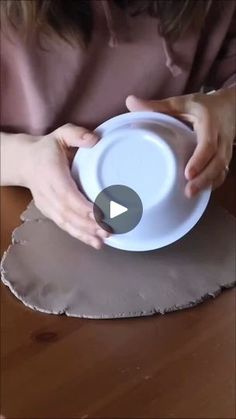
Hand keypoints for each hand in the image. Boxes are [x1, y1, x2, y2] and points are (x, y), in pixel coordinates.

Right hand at [22, 123, 109, 248]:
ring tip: (102, 241)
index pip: (67, 194)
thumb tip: (95, 140)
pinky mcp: (49, 212)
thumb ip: (77, 134)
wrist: (25, 161)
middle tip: (109, 230)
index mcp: (52, 174)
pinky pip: (64, 225)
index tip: (102, 214)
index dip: (84, 207)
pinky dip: (79, 235)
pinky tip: (93, 242)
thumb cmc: (47, 148)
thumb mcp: (61, 135)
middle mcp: (48, 193)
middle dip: (89, 225)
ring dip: (85, 234)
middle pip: (68, 213)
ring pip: (66, 223)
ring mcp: (47, 205)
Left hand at [126, 88, 234, 196]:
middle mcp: (221, 140)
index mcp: (209, 125)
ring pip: (221, 170)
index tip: (187, 173)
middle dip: (204, 179)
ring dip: (207, 184)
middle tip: (188, 191)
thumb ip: (157, 106)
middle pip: (217, 163)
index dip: (199, 160)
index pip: (208, 145)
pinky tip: (199, 193)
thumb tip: (130, 102)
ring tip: (191, 194)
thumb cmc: (202, 107)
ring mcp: (225, 151)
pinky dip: (211, 184)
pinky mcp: (224, 159)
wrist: (230, 107)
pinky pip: (221, 174)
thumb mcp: (181, 103)